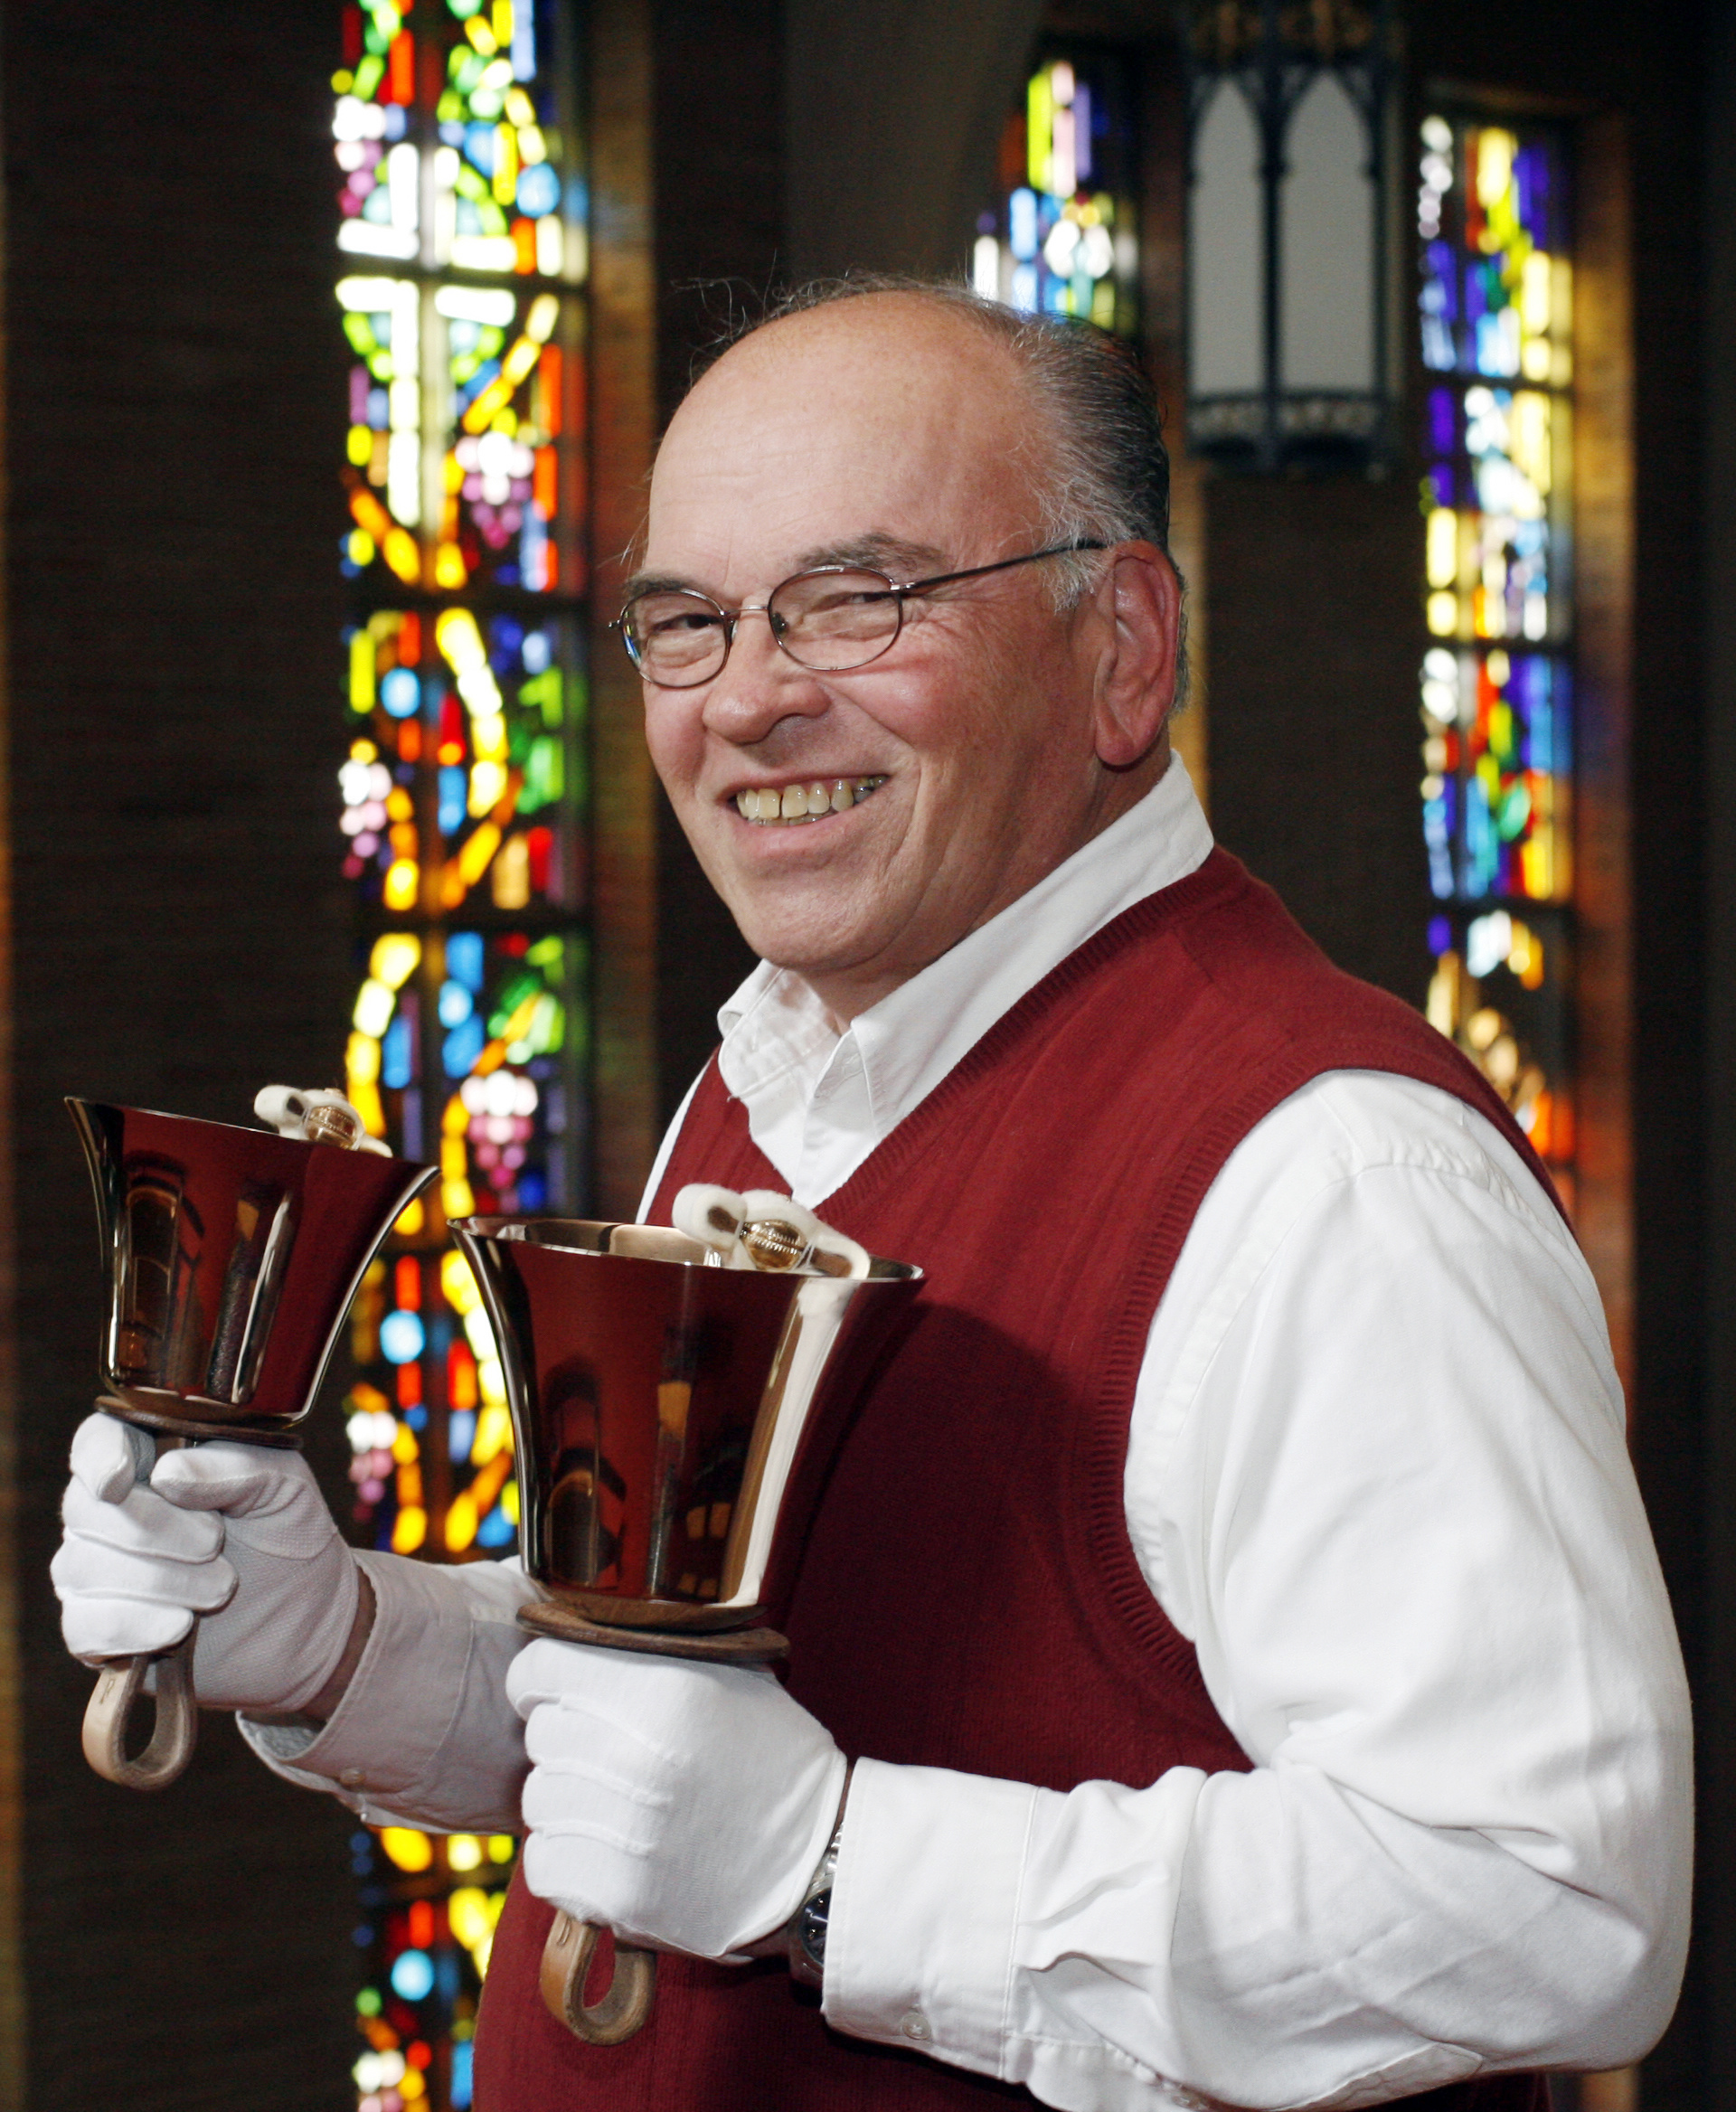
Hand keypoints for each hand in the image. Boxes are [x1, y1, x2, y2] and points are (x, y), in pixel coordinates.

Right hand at [52, 1412, 360, 1714]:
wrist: (306, 1614)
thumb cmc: (288, 1533)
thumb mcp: (283, 1485)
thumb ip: (234, 1467)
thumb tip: (166, 1475)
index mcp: (153, 1458)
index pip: (99, 1441)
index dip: (100, 1458)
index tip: (122, 1480)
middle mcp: (113, 1511)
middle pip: (87, 1509)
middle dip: (155, 1529)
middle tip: (216, 1542)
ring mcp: (100, 1572)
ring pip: (84, 1568)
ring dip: (160, 1579)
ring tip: (222, 1585)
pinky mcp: (101, 1631)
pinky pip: (85, 1627)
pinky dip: (135, 1624)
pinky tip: (181, 1624)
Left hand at [507, 1639, 846, 1961]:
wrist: (817, 1857)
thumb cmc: (771, 1757)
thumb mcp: (732, 1677)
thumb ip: (655, 1651)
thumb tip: (575, 1629)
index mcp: (665, 1692)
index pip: (541, 1669)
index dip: (543, 1677)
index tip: (558, 1690)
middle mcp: (639, 1758)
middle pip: (541, 1735)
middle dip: (567, 1738)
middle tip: (607, 1751)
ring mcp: (627, 1831)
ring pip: (538, 1799)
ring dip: (568, 1800)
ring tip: (616, 1804)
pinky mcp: (621, 1895)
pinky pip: (544, 1863)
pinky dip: (565, 1858)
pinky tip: (606, 1849)